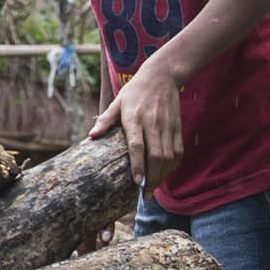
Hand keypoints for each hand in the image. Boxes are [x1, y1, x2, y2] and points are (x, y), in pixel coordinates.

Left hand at [90, 62, 184, 185]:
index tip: (136, 182)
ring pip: (169, 156)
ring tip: (154, 187)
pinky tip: (165, 174)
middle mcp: (152, 123)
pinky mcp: (177, 127)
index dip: (138, 165)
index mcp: (134, 118)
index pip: (137, 146)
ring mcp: (167, 126)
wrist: (162, 76)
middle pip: (156, 156)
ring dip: (163, 175)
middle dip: (152, 178)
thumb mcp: (117, 102)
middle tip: (145, 194)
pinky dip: (173, 166)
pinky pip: (178, 151)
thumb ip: (106, 120)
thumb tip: (91, 136)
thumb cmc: (135, 91)